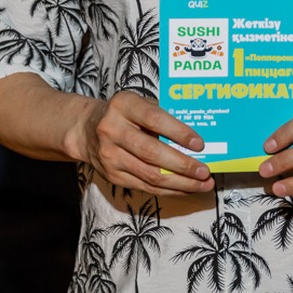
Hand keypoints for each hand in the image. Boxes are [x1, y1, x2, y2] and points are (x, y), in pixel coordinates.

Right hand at [85, 90, 214, 196]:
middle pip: (152, 153)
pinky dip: (169, 190)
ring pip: (150, 175)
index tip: (200, 144)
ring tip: (203, 184)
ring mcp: (110, 156)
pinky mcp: (112, 176)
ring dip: (181, 183)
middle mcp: (112, 130)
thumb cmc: (124, 114)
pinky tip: (186, 188)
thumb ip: (162, 116)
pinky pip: (145, 186)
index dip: (179, 133)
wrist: (86, 130)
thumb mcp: (139, 103)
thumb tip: (195, 139)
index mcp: (123, 105)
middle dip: (183, 165)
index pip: (155, 119)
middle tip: (205, 171)